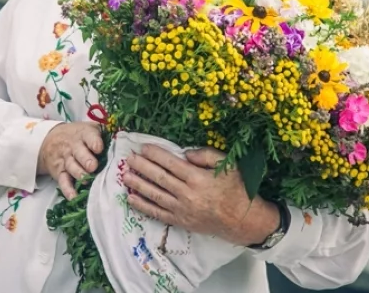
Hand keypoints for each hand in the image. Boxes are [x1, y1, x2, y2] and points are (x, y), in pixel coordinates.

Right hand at [37, 122, 103, 199]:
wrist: (51, 138)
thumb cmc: (78, 135)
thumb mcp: (89, 128)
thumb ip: (104, 133)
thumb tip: (124, 139)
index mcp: (84, 134)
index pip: (89, 136)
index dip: (94, 142)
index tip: (99, 148)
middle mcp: (74, 146)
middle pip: (79, 153)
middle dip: (86, 160)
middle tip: (93, 167)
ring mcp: (66, 160)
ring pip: (72, 167)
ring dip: (79, 174)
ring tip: (86, 180)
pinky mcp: (59, 172)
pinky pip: (63, 181)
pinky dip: (68, 190)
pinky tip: (73, 196)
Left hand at [122, 145, 279, 246]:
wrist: (243, 220)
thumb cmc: (236, 189)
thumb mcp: (227, 166)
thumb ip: (206, 155)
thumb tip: (184, 153)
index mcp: (198, 178)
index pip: (171, 163)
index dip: (155, 154)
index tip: (143, 147)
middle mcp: (187, 194)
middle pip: (159, 178)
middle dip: (142, 167)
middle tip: (128, 158)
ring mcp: (182, 210)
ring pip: (155, 195)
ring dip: (138, 184)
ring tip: (125, 175)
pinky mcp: (181, 222)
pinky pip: (158, 213)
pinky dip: (143, 206)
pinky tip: (131, 199)